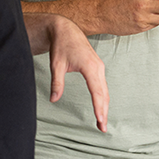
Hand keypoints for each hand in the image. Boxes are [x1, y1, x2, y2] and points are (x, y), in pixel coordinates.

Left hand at [41, 15, 108, 131]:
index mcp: (90, 67)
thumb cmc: (61, 46)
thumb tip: (54, 99)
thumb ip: (56, 83)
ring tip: (101, 122)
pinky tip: (101, 107)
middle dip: (103, 111)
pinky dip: (103, 98)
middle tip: (102, 128)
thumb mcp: (56, 65)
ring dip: (104, 106)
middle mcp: (98, 67)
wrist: (65, 29)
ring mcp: (99, 67)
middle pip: (104, 94)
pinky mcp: (98, 67)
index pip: (97, 91)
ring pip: (105, 90)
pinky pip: (102, 85)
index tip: (99, 120)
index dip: (98, 107)